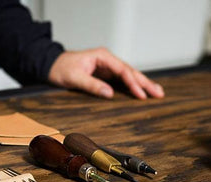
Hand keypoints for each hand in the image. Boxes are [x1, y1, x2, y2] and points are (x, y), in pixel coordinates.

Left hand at [48, 48, 163, 99]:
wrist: (51, 65)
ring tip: (157, 93)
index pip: (122, 70)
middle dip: (145, 83)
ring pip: (128, 76)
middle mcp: (107, 60)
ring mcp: (107, 67)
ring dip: (142, 84)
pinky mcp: (105, 75)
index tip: (141, 95)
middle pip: (130, 71)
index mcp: (102, 57)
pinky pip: (122, 80)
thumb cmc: (61, 69)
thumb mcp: (74, 78)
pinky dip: (132, 86)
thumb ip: (92, 85)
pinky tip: (142, 93)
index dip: (133, 83)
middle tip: (159, 93)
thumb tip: (110, 94)